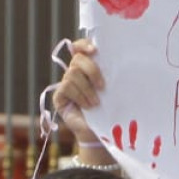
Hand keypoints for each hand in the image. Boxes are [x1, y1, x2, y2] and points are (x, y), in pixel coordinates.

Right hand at [54, 39, 115, 165]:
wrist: (99, 133)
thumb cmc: (109, 110)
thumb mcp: (112, 89)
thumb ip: (109, 74)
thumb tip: (119, 59)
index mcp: (87, 68)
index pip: (79, 48)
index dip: (84, 45)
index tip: (95, 51)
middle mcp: (74, 73)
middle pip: (77, 59)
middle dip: (92, 70)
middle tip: (103, 86)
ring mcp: (65, 84)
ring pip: (72, 73)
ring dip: (87, 89)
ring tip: (96, 103)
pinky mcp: (59, 96)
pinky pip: (66, 87)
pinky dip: (79, 96)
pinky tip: (88, 106)